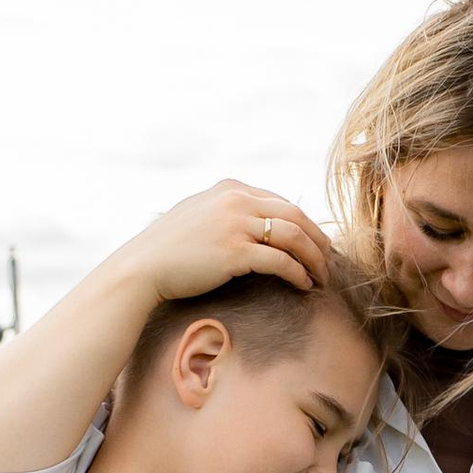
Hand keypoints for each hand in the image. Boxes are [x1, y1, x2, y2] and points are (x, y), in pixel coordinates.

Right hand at [122, 180, 330, 309]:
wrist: (142, 268)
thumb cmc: (167, 249)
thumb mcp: (197, 215)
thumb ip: (224, 211)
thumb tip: (248, 223)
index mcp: (230, 188)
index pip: (281, 202)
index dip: (304, 224)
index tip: (315, 243)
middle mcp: (236, 200)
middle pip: (296, 215)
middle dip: (319, 239)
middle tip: (330, 261)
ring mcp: (236, 224)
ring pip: (295, 236)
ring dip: (315, 258)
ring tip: (322, 277)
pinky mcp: (235, 252)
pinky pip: (281, 261)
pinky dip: (298, 273)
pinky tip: (304, 285)